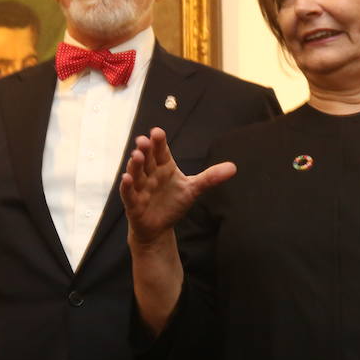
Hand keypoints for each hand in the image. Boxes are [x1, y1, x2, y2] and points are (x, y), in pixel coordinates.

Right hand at [119, 127, 235, 244]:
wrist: (160, 228)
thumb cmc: (173, 203)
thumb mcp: (193, 189)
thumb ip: (210, 178)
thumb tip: (233, 167)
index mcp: (164, 166)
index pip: (161, 151)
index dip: (158, 142)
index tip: (158, 132)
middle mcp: (150, 174)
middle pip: (147, 159)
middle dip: (145, 149)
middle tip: (144, 140)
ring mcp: (140, 187)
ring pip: (136, 173)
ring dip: (135, 164)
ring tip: (137, 155)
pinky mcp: (133, 203)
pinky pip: (128, 193)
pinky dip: (126, 186)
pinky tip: (126, 178)